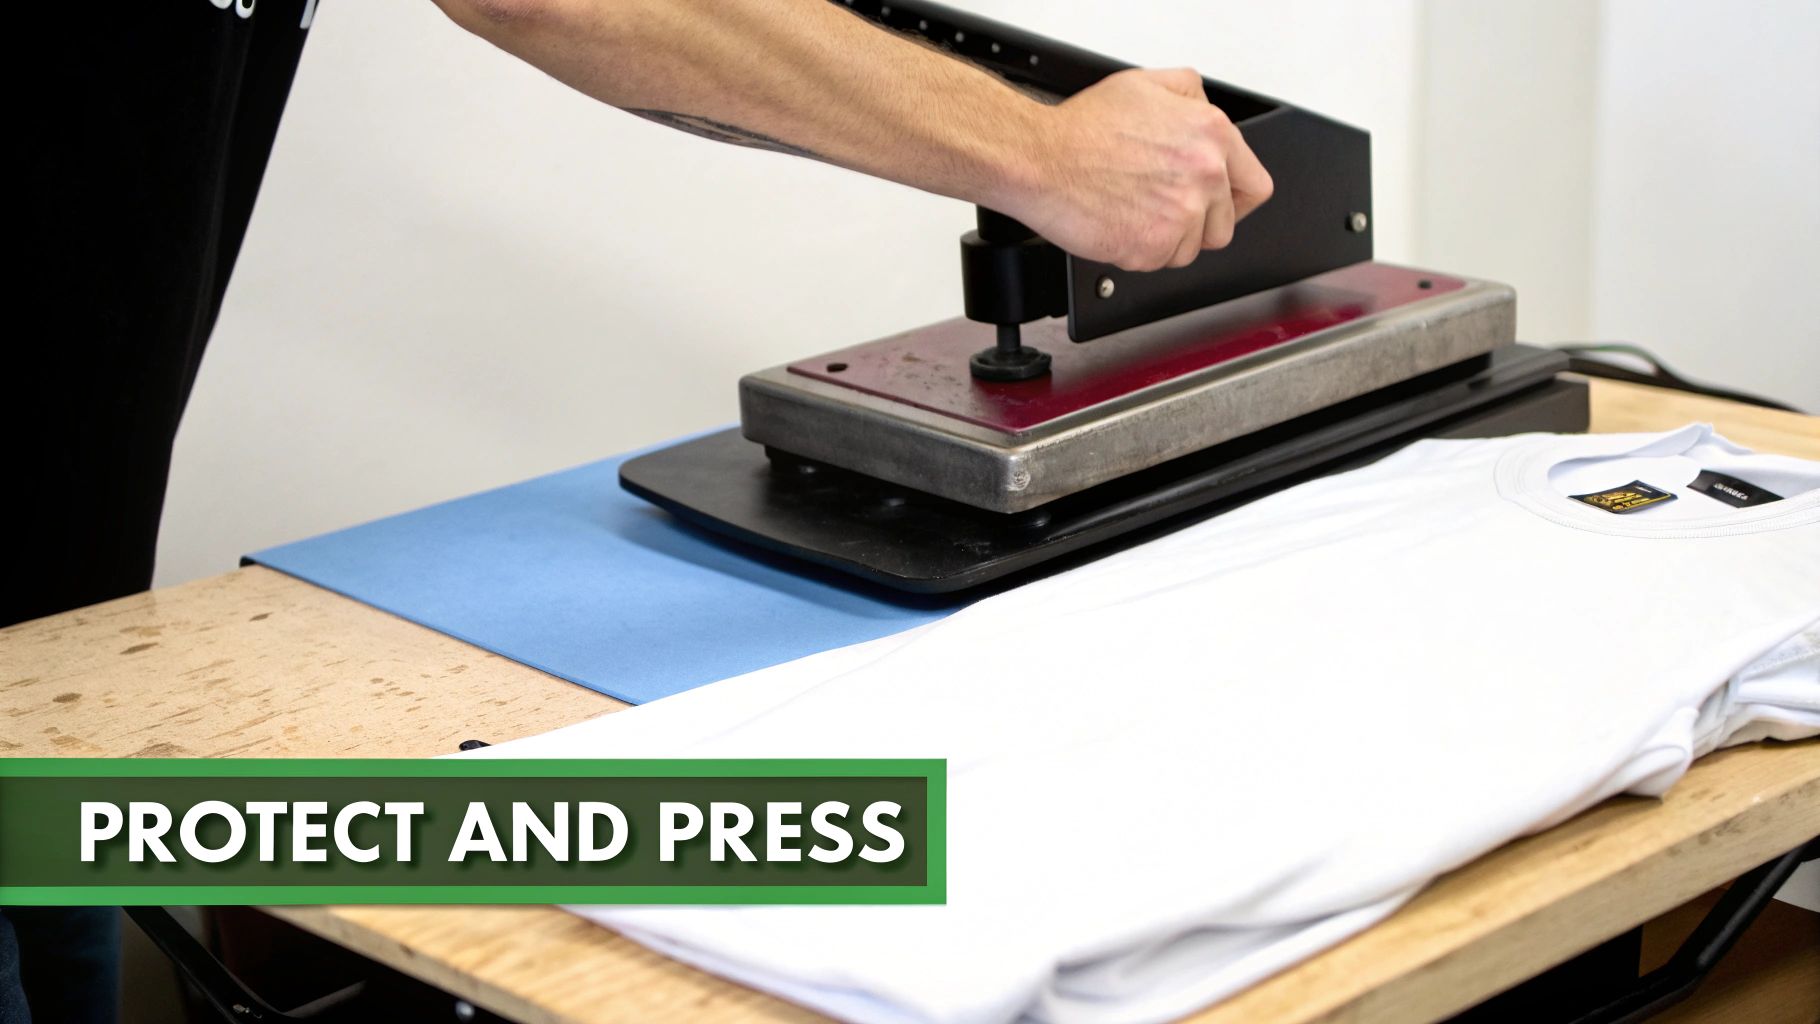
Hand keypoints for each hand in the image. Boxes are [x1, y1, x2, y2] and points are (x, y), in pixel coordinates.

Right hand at [1005, 68, 1273, 271]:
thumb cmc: (1082, 127)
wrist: (1039, 158)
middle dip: (1196, 222)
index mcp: (1210, 136)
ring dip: (1166, 239)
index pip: (1255, 187)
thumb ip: (1189, 94)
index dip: (1235, 200)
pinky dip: (1139, 251)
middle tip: (1160, 207)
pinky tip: (1120, 222)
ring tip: (1134, 210)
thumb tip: (1203, 108)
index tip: (1221, 205)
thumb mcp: (1145, 83)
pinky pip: (1158, 263)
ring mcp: (1181, 216)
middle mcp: (1204, 176)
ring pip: (1190, 250)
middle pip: (1223, 226)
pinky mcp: (1152, 247)